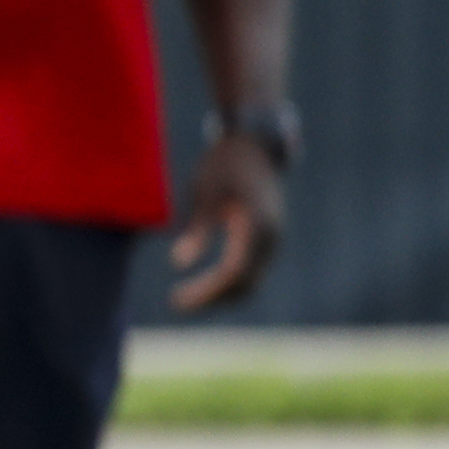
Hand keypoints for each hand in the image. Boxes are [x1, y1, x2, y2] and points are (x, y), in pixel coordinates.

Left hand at [165, 132, 283, 314]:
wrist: (255, 145)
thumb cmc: (225, 163)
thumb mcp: (205, 190)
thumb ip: (198, 226)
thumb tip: (179, 262)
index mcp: (258, 225)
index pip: (234, 272)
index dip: (207, 292)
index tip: (178, 301)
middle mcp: (271, 237)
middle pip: (244, 283)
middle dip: (211, 297)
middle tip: (176, 303)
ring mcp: (273, 239)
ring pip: (251, 280)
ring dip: (220, 294)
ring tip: (183, 299)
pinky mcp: (267, 239)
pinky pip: (251, 269)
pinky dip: (228, 282)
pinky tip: (203, 286)